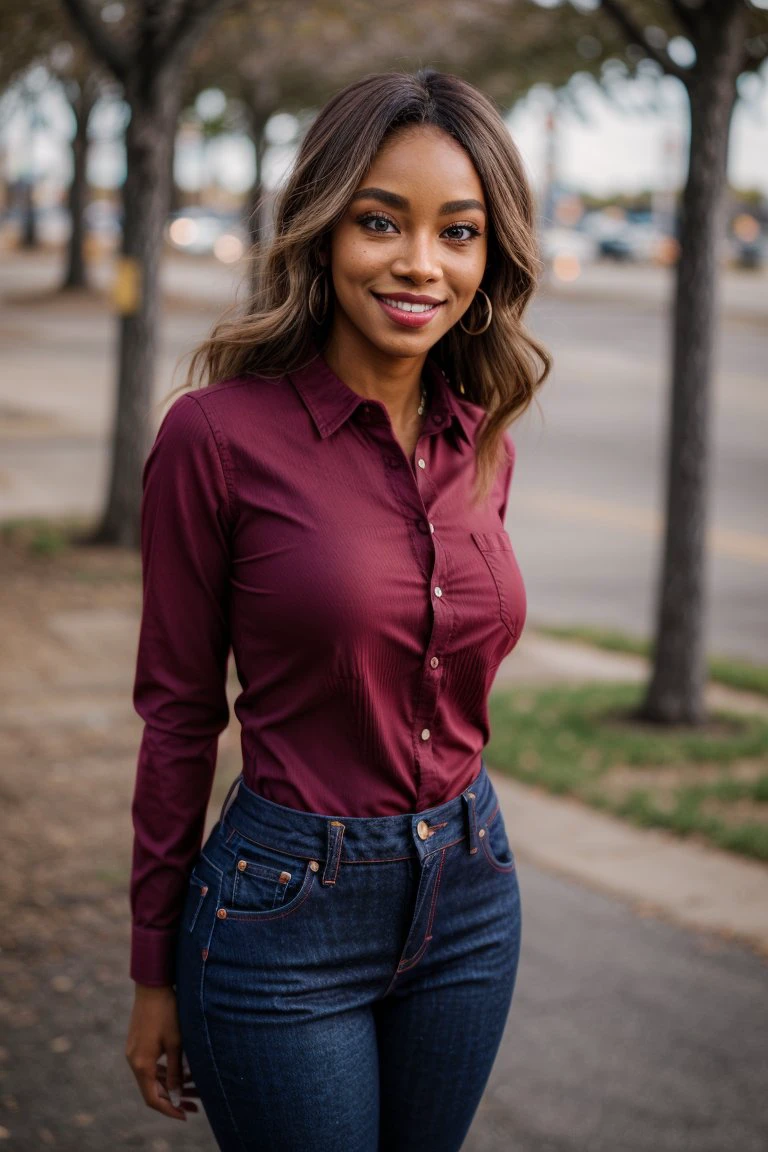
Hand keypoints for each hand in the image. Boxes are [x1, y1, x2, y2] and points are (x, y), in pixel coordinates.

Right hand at [125, 984, 199, 1121]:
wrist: (152, 986)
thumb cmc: (167, 1012)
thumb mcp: (176, 1043)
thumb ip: (175, 1071)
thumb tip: (176, 1095)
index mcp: (141, 1064)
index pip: (153, 1098)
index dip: (169, 1109)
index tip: (185, 1115)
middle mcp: (133, 1061)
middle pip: (152, 1090)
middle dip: (173, 1099)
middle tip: (194, 1104)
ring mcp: (133, 1052)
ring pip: (151, 1078)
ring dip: (169, 1086)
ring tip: (192, 1089)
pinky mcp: (137, 1044)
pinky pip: (149, 1066)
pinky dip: (164, 1073)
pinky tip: (181, 1073)